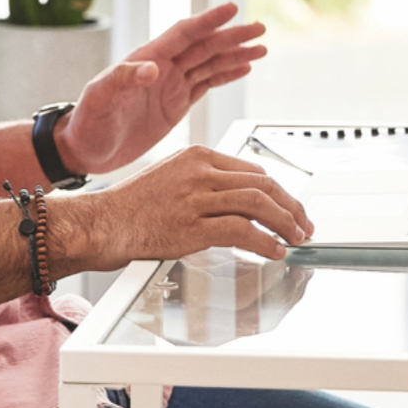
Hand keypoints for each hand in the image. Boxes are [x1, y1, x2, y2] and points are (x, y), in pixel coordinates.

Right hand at [50, 145, 311, 273]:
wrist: (104, 222)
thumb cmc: (134, 206)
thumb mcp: (172, 176)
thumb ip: (205, 181)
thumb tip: (241, 197)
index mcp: (198, 156)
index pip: (253, 170)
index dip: (279, 191)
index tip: (290, 207)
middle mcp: (200, 171)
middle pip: (262, 184)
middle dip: (290, 206)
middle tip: (304, 224)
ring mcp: (196, 198)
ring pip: (257, 203)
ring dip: (284, 222)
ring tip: (296, 238)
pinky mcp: (192, 226)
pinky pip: (241, 231)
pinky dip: (264, 241)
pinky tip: (274, 251)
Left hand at [57, 2, 267, 176]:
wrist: (85, 150)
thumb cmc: (86, 122)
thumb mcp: (100, 99)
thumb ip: (124, 79)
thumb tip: (152, 68)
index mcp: (146, 60)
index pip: (183, 34)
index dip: (207, 21)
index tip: (231, 9)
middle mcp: (161, 68)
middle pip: (204, 46)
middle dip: (232, 37)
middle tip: (259, 29)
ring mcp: (170, 86)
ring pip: (209, 64)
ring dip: (235, 55)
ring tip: (260, 48)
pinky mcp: (175, 105)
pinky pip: (206, 84)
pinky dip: (226, 76)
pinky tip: (242, 68)